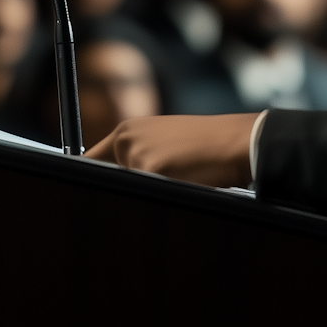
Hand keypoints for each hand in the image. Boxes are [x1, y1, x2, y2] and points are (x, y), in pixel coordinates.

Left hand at [88, 114, 258, 186]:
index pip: (90, 162)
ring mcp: (136, 152)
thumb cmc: (206, 144)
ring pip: (131, 191)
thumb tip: (114, 185)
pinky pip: (149, 196)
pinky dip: (165, 196)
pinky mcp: (149, 169)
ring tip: (181, 178)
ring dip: (151, 194)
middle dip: (129, 191)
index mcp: (127, 130)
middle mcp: (126, 138)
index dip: (93, 181)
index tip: (92, 195)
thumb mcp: (164, 142)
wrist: (236, 141)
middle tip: (167, 181)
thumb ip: (136, 156)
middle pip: (108, 182)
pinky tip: (187, 182)